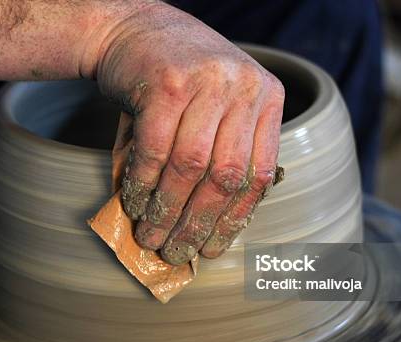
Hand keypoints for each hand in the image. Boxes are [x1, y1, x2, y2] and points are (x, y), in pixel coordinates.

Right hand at [93, 2, 284, 264]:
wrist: (134, 28)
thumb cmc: (176, 82)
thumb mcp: (213, 111)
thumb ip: (214, 161)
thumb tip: (199, 231)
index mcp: (267, 99)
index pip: (258, 174)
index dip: (234, 219)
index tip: (212, 248)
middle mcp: (244, 89)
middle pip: (225, 175)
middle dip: (198, 224)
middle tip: (176, 252)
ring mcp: (207, 82)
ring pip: (191, 167)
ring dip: (167, 211)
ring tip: (151, 238)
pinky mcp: (167, 82)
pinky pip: (156, 150)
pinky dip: (143, 184)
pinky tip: (133, 205)